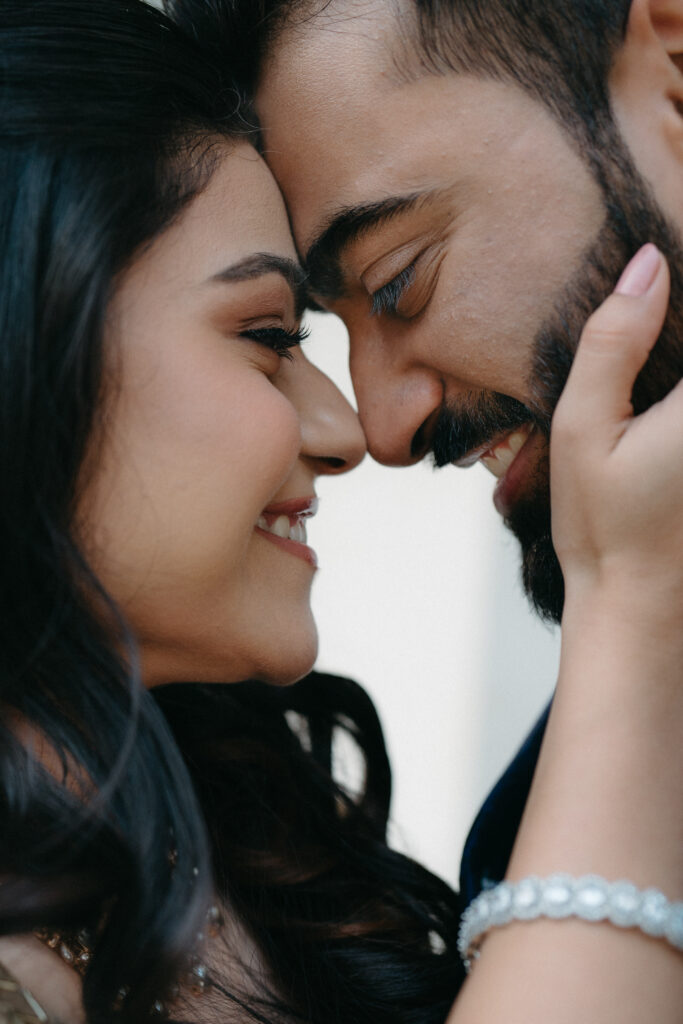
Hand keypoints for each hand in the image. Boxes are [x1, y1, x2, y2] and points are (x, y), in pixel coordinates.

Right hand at [550, 244, 682, 625]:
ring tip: (657, 341)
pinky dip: (681, 387)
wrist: (642, 605)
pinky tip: (664, 396)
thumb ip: (612, 342)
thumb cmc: (604, 525)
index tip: (671, 234)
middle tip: (658, 290)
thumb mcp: (583, 428)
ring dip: (678, 351)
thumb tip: (648, 263)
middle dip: (678, 316)